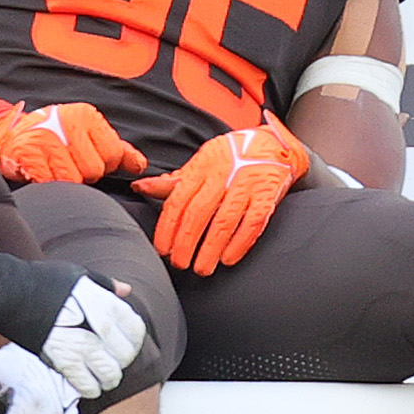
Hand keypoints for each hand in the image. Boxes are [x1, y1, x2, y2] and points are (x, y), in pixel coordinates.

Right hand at [0, 101, 146, 183]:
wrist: (13, 139)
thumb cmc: (56, 138)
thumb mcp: (89, 136)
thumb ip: (117, 150)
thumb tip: (139, 165)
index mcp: (86, 116)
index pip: (112, 154)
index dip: (104, 164)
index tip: (89, 159)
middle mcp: (66, 122)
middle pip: (94, 170)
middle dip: (84, 174)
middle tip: (69, 164)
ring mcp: (46, 138)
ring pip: (73, 180)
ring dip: (66, 181)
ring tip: (56, 167)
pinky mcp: (28, 155)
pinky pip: (51, 183)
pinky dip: (48, 184)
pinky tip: (43, 172)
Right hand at [42, 274, 144, 396]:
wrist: (8, 293)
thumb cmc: (42, 281)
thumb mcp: (78, 275)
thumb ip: (105, 284)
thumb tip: (126, 290)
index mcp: (102, 301)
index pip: (135, 328)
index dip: (135, 340)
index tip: (129, 343)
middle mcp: (95, 323)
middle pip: (124, 353)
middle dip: (123, 361)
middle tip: (117, 363)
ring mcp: (79, 343)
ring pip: (109, 371)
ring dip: (110, 378)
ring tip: (106, 379)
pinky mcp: (61, 359)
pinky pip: (86, 383)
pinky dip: (91, 388)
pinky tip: (90, 386)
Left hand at [132, 112, 308, 275]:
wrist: (273, 145)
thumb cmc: (233, 156)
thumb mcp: (201, 162)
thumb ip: (174, 181)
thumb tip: (140, 187)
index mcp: (202, 167)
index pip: (179, 200)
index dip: (168, 228)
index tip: (163, 249)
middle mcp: (223, 175)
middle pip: (199, 213)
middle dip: (186, 242)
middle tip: (180, 263)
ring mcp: (246, 185)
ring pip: (224, 221)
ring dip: (210, 249)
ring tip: (202, 268)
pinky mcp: (268, 196)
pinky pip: (253, 223)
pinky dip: (239, 243)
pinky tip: (228, 258)